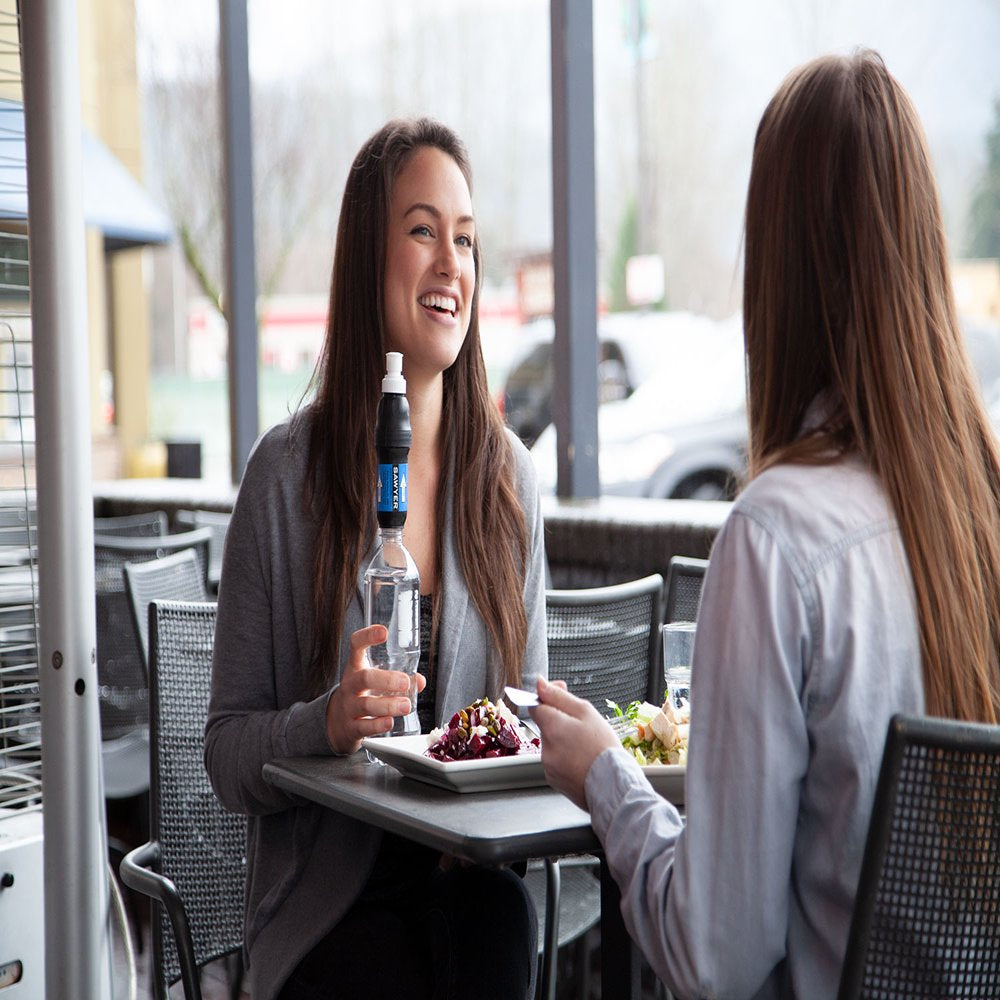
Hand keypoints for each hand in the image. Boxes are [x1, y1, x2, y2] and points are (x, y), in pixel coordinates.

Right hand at [324, 625, 426, 754]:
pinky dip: (378, 725)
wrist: (336, 722)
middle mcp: (350, 685)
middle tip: (404, 682)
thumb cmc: (361, 694)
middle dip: (386, 680)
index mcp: (356, 667)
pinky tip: (389, 722)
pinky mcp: (351, 727)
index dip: (367, 637)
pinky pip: (364, 726)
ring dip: (388, 705)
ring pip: (366, 705)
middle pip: (364, 678)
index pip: (356, 646)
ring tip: (405, 705)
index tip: (383, 632)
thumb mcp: (374, 682)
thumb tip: (419, 680)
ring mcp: (349, 706)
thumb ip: (398, 678)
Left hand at [529, 677, 620, 810]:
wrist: (614, 786)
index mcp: (551, 727)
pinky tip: (584, 760)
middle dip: (561, 722)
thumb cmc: (604, 748)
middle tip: (585, 728)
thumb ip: (559, 696)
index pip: (535, 706)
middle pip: (546, 726)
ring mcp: (548, 766)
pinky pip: (556, 761)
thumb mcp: (586, 712)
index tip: (561, 699)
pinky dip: (566, 758)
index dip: (549, 700)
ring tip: (587, 747)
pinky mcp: (553, 780)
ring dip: (564, 741)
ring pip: (552, 744)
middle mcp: (545, 748)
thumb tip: (540, 683)